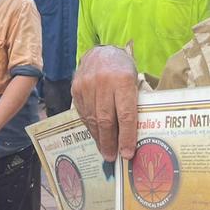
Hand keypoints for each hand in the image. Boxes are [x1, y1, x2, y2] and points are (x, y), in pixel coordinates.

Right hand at [71, 46, 138, 161]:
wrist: (101, 52)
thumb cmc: (123, 70)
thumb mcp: (134, 81)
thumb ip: (132, 103)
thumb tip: (132, 136)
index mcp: (123, 80)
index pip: (125, 115)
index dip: (127, 137)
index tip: (127, 153)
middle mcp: (103, 82)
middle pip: (106, 120)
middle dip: (110, 142)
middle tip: (112, 157)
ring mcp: (87, 85)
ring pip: (92, 119)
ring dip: (99, 138)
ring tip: (104, 150)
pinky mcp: (76, 88)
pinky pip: (83, 113)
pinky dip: (90, 127)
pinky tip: (96, 135)